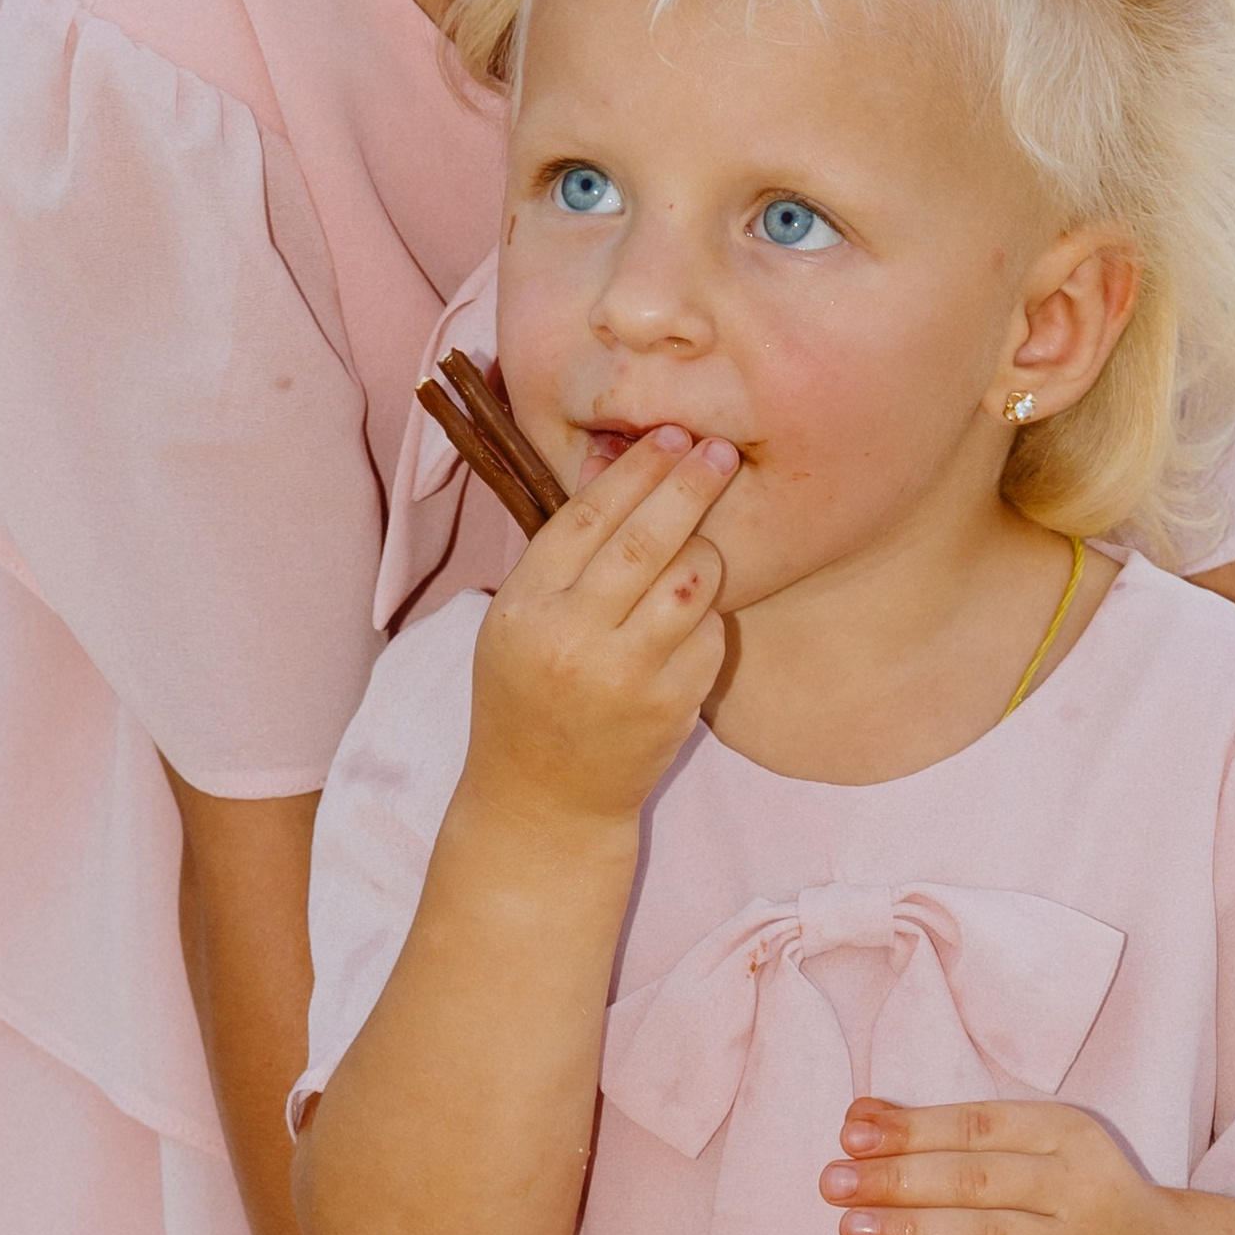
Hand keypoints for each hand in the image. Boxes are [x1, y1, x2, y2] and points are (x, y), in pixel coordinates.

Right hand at [462, 427, 739, 834]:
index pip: (585, 518)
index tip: (668, 436)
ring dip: (706, 549)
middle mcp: (571, 640)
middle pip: (645, 541)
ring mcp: (625, 677)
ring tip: (706, 534)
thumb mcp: (517, 619)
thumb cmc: (527, 693)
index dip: (633, 471)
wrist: (544, 798)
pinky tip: (693, 609)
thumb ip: (562, 549)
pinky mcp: (670, 706)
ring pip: (689, 582)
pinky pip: (708, 632)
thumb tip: (611, 459)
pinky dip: (707, 612)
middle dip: (687, 486)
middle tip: (717, 451)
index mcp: (523, 609)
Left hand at [819, 1096, 1190, 1234]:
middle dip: (898, 1180)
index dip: (912, 1130)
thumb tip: (859, 1118)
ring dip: (911, 1233)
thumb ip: (950, 1136)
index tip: (851, 1136)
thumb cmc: (1078, 1205)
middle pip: (975, 1180)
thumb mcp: (1035, 1156)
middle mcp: (1081, 1191)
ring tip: (849, 1229)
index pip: (979, 1126)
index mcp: (1070, 1136)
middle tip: (834, 1184)